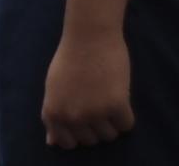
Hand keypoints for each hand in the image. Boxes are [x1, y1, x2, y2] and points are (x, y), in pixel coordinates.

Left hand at [42, 28, 133, 149]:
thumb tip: (52, 143)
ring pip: (110, 135)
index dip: (77, 132)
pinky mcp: (116, 106)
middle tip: (96, 102)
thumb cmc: (70, 58)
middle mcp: (71, 117)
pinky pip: (126, 125)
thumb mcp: (54, 88)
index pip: (67, 143)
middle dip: (95, 126)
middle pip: (91, 140)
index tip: (83, 119)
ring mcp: (94, 113)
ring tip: (106, 97)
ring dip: (111, 121)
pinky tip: (118, 95)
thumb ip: (54, 116)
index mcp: (53, 113)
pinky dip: (125, 114)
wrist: (89, 35)